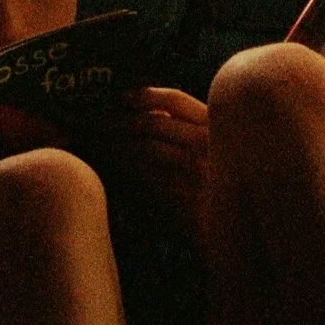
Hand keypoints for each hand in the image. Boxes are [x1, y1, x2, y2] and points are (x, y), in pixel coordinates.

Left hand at [100, 87, 209, 240]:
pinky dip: (125, 171)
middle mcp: (208, 143)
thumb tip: (143, 110)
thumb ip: (183, 128)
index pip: (175, 100)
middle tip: (95, 124)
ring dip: (115, 146)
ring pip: (145, 149)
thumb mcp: (208, 148)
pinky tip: (112, 170)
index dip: (145, 95)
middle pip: (153, 123)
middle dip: (118, 122)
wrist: (229, 230)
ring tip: (97, 145)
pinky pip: (145, 177)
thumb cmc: (213, 185)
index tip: (121, 97)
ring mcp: (197, 170)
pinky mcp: (185, 196)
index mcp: (214, 125)